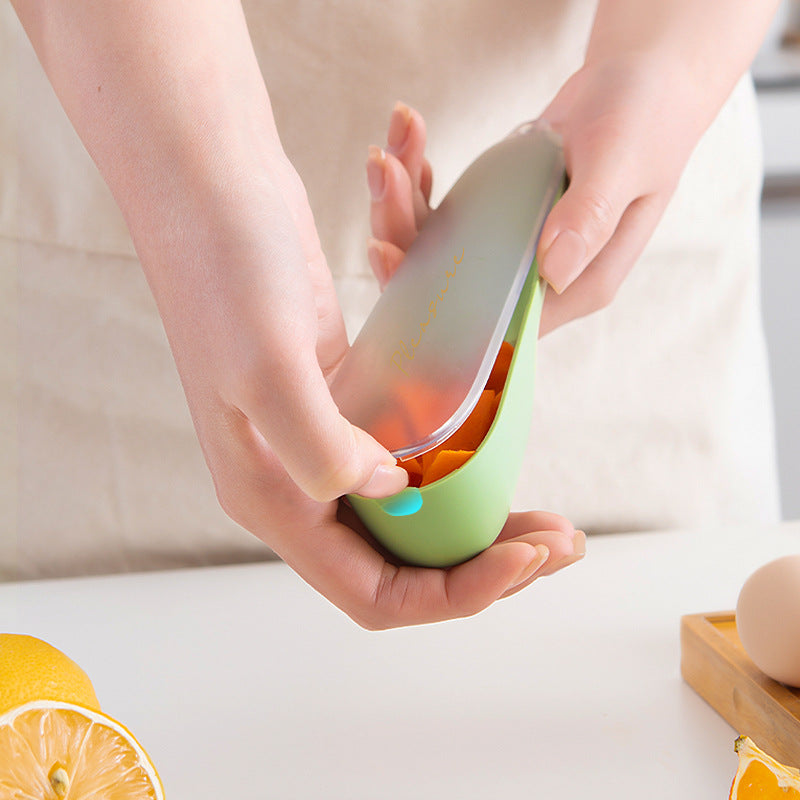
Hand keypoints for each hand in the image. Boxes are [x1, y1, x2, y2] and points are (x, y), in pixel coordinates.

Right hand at [142, 146, 582, 628]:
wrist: (212, 189)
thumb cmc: (228, 270)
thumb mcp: (267, 367)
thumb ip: (322, 452)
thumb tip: (391, 492)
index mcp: (273, 498)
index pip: (375, 592)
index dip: (456, 593)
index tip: (527, 558)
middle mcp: (296, 482)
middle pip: (404, 562)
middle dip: (486, 565)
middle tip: (562, 543)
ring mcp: (322, 438)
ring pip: (414, 515)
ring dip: (482, 521)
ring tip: (551, 518)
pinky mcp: (346, 395)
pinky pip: (411, 456)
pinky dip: (460, 468)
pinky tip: (503, 451)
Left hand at [365, 74, 699, 336]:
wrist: (635, 86)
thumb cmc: (644, 121)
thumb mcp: (623, 162)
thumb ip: (591, 216)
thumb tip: (554, 271)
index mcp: (576, 285)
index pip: (499, 320)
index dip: (438, 304)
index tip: (392, 256)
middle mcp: (536, 278)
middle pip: (452, 288)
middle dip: (405, 239)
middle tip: (384, 176)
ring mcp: (508, 250)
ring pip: (438, 250)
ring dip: (402, 203)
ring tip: (389, 149)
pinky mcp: (491, 219)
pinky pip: (440, 217)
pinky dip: (417, 185)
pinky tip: (410, 149)